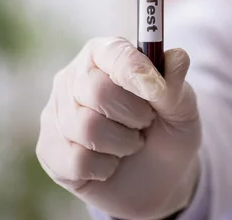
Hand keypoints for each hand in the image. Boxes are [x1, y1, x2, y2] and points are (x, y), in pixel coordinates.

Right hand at [36, 37, 201, 219]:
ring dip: (123, 143)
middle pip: (97, 90)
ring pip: (85, 127)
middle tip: (146, 122)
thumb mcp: (182, 109)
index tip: (157, 92)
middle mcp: (75, 77)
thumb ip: (176, 85)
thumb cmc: (168, 132)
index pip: (113, 52)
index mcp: (106, 54)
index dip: (135, 71)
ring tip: (131, 142)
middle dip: (133, 114)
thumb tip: (178, 56)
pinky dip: (104, 167)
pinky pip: (76, 160)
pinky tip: (111, 163)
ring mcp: (57, 112)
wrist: (157, 179)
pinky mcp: (49, 148)